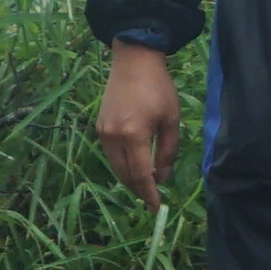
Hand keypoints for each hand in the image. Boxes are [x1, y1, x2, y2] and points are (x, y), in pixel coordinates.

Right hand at [96, 42, 185, 206]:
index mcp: (134, 135)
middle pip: (125, 175)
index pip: (141, 175)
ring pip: (116, 167)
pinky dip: (122, 165)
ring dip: (130, 178)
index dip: (149, 194)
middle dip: (140, 189)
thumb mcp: (171, 119)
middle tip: (154, 196)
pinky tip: (136, 164)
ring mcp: (103, 132)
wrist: (133, 61)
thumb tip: (163, 176)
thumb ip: (168, 150)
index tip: (157, 208)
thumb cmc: (158, 88)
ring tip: (147, 182)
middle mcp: (113, 137)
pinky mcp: (99, 127)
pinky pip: (111, 155)